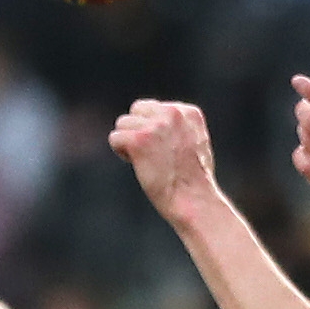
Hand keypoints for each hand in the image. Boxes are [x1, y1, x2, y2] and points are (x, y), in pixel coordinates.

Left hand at [108, 98, 218, 216]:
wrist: (193, 200)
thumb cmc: (193, 180)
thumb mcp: (194, 142)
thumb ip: (177, 127)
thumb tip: (154, 122)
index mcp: (188, 112)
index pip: (154, 108)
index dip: (153, 130)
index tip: (166, 150)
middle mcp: (173, 113)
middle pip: (136, 110)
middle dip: (138, 130)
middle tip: (152, 155)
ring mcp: (156, 126)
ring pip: (123, 123)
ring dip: (129, 143)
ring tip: (148, 162)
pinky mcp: (139, 139)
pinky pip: (115, 138)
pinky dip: (121, 153)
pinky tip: (138, 165)